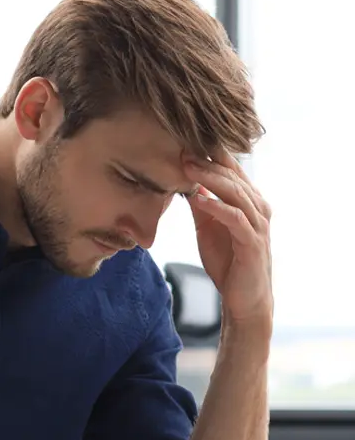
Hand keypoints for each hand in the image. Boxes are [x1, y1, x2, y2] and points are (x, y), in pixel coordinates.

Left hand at [184, 148, 272, 334]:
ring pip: (235, 193)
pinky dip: (217, 207)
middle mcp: (257, 208)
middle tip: (182, 148)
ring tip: (188, 167)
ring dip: (210, 179)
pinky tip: (200, 200)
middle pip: (232, 177)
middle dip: (207, 161)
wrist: (244, 298)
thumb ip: (201, 204)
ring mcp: (257, 224)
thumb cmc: (228, 261)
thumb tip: (184, 182)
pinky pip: (235, 219)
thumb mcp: (207, 227)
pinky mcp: (252, 243)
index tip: (185, 141)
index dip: (210, 155)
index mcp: (247, 201)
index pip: (230, 170)